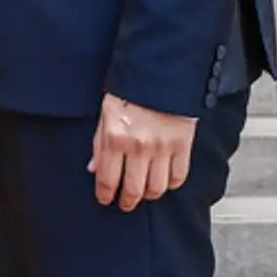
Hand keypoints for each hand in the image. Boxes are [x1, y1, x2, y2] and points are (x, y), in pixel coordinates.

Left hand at [88, 93, 197, 211]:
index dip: (105, 194)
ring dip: (148, 195)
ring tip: (144, 193)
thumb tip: (93, 168)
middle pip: (132, 189)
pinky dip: (171, 184)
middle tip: (125, 204)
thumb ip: (99, 143)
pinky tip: (164, 181)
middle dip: (127, 201)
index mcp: (115, 137)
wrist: (162, 72)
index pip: (107, 179)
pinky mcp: (183, 146)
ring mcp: (162, 148)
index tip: (105, 199)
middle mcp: (138, 146)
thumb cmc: (131, 89)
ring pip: (156, 188)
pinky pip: (178, 177)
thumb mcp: (106, 112)